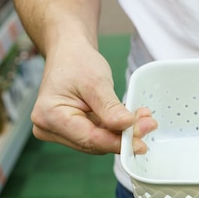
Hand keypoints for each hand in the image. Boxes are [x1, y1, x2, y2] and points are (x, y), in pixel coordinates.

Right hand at [30, 43, 157, 154]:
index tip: (141, 144)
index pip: (89, 139)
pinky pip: (97, 135)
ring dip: (122, 133)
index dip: (118, 143)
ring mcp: (59, 131)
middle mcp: (49, 128)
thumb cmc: (76, 62)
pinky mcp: (71, 130)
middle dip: (123, 136)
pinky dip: (115, 128)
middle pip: (94, 142)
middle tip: (149, 125)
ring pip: (98, 141)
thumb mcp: (96, 82)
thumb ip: (111, 108)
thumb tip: (127, 127)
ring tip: (143, 119)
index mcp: (50, 116)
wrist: (68, 53)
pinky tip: (131, 119)